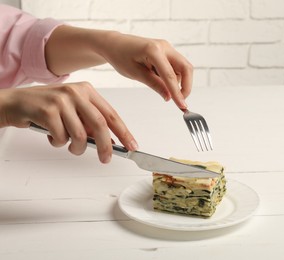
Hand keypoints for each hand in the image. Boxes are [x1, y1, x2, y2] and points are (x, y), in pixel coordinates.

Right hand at [0, 82, 136, 162]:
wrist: (14, 102)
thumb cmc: (45, 108)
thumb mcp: (73, 110)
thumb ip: (90, 122)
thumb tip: (109, 141)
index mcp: (87, 90)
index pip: (111, 114)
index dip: (123, 132)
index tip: (131, 145)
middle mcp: (76, 92)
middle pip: (100, 124)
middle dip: (105, 146)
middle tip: (106, 158)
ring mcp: (61, 100)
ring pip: (80, 135)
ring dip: (76, 148)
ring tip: (68, 145)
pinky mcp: (47, 110)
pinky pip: (61, 138)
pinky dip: (58, 143)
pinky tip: (51, 135)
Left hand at [101, 34, 192, 108]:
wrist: (115, 44)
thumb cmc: (120, 56)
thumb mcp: (135, 74)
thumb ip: (154, 84)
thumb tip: (169, 96)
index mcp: (154, 50)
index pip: (170, 76)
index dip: (177, 92)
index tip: (182, 106)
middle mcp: (164, 47)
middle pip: (186, 68)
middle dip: (186, 86)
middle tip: (180, 100)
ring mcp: (167, 48)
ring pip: (182, 68)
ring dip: (177, 81)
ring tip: (156, 83)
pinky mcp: (166, 51)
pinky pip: (175, 67)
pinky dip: (171, 77)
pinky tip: (156, 77)